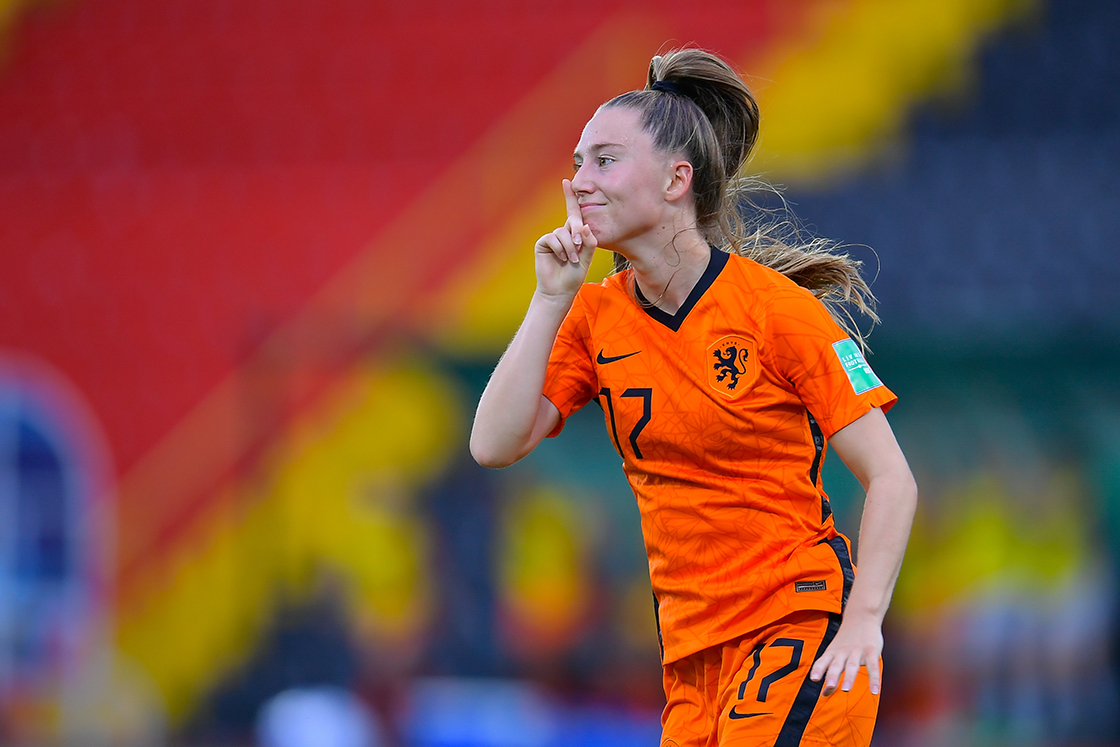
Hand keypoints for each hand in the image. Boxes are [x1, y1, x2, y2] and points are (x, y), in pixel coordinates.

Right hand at [533, 179, 597, 299]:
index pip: (574, 213)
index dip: (570, 197)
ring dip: (569, 247)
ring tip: (571, 260)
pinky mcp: (543, 243)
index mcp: (575, 235)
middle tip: (579, 247)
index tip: (567, 181)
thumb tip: (584, 225)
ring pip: (563, 232)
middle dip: (576, 232)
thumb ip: (589, 242)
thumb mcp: (586, 258)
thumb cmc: (574, 275)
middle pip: (571, 220)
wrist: (560, 290)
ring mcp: (552, 238)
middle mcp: (563, 233)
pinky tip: (561, 258)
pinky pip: (553, 238)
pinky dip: (560, 249)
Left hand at [809, 610, 882, 696]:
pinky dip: (874, 679)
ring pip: (852, 665)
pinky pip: (873, 667)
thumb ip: (829, 672)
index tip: (814, 679)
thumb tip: (824, 695)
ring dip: (849, 677)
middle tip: (829, 687)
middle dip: (832, 676)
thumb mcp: (835, 652)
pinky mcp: (871, 651)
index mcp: (832, 652)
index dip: (818, 670)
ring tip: (846, 690)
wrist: (862, 617)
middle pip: (836, 664)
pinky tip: (875, 691)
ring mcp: (857, 651)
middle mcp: (843, 652)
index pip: (823, 661)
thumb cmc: (846, 639)